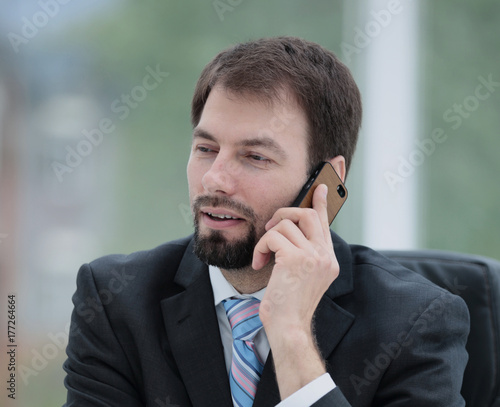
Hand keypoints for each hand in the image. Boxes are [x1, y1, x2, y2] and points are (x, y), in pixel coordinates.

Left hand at [252, 184, 339, 397]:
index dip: (321, 203)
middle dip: (285, 213)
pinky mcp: (296, 258)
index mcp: (328, 259)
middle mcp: (325, 255)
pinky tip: (260, 263)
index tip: (321, 187)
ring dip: (267, 238)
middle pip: (307, 215)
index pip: (325, 223)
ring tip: (263, 257)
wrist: (288, 326)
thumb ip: (302, 252)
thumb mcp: (301, 276)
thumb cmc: (289, 303)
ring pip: (285, 225)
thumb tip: (290, 230)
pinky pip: (272, 237)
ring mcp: (313, 256)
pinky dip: (261, 248)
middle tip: (271, 227)